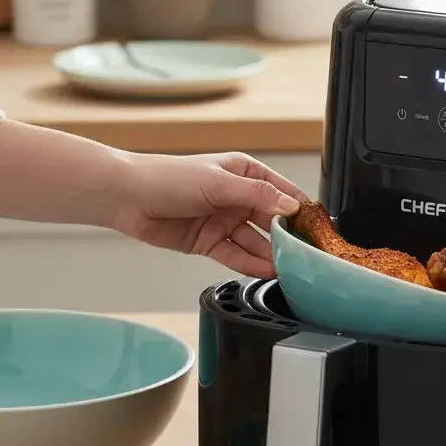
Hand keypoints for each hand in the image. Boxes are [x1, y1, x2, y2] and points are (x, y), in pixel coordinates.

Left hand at [114, 151, 307, 277]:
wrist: (128, 197)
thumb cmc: (168, 177)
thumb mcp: (219, 182)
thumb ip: (258, 196)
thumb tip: (291, 206)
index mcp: (244, 173)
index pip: (282, 192)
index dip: (300, 209)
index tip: (317, 227)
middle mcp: (237, 197)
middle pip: (271, 220)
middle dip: (288, 238)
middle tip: (307, 255)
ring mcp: (223, 220)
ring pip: (255, 241)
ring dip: (271, 255)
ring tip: (290, 269)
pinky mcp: (209, 241)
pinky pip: (236, 255)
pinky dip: (251, 264)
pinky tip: (267, 271)